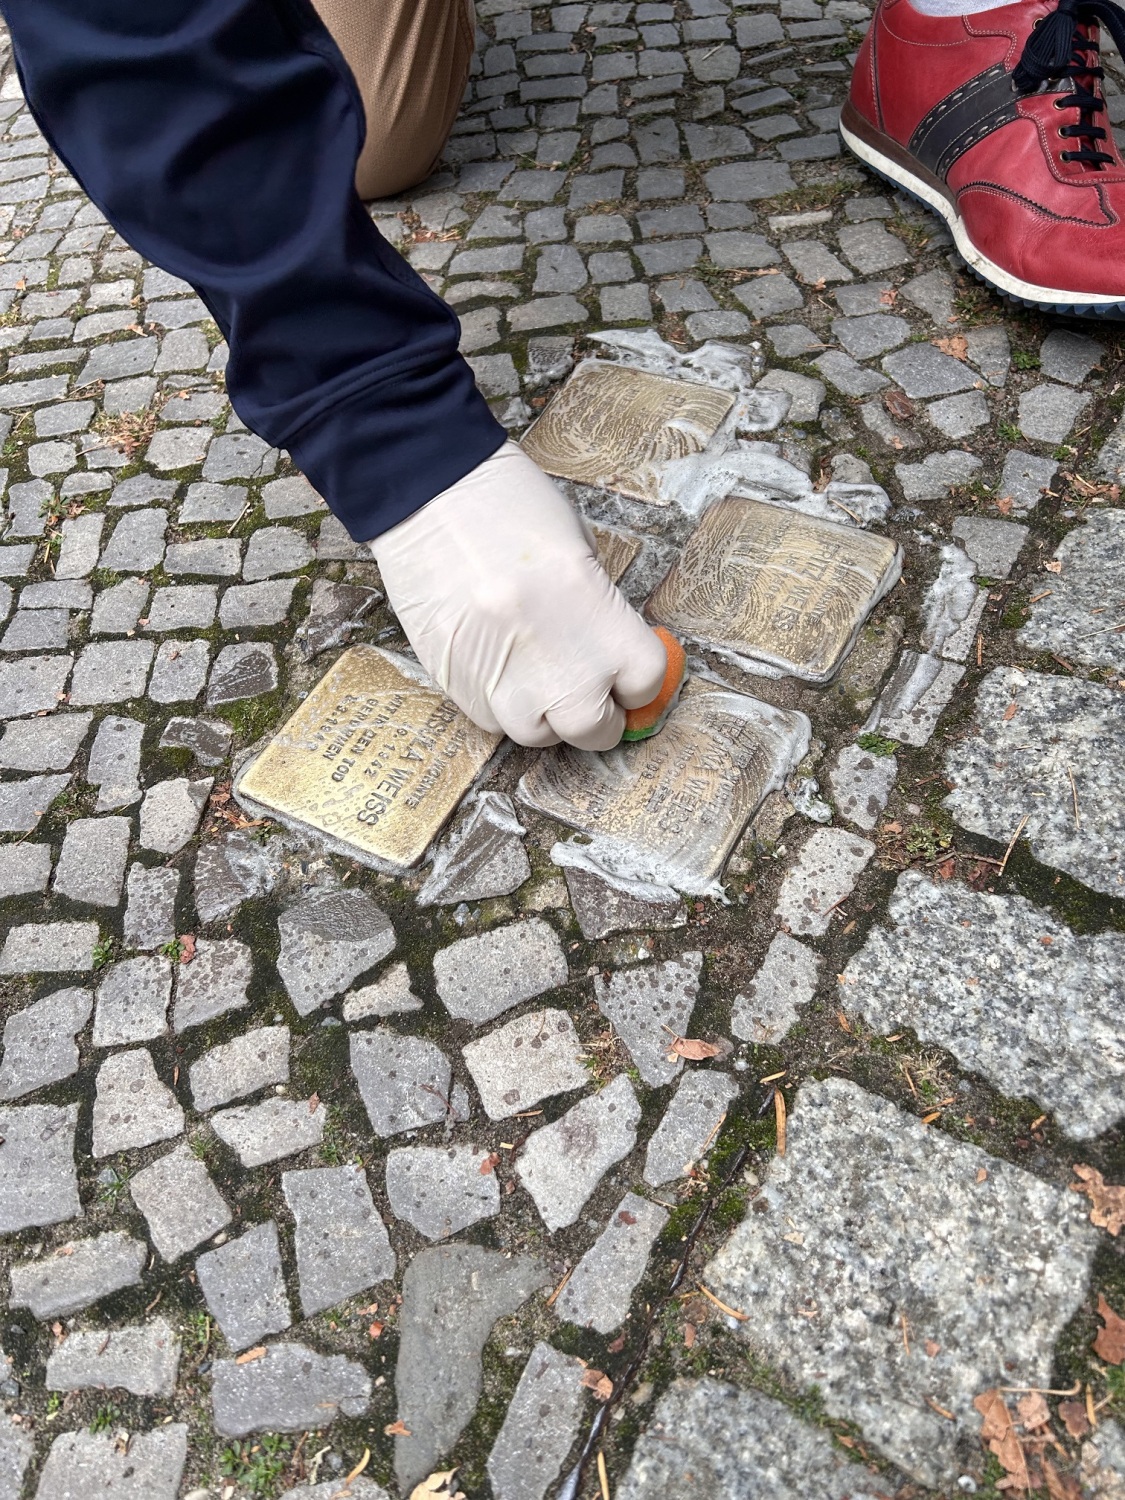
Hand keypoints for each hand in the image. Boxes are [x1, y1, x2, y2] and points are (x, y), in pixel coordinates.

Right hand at [369, 441, 666, 748]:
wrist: (428, 491)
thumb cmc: (509, 505)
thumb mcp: (579, 550)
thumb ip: (599, 613)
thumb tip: (609, 660)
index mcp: (598, 617)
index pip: (645, 682)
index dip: (638, 682)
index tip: (629, 678)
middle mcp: (555, 661)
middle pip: (594, 728)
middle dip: (597, 715)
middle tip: (587, 690)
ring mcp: (501, 680)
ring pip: (537, 733)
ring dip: (544, 715)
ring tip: (536, 677)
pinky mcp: (456, 685)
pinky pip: (490, 719)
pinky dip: (500, 703)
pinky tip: (495, 665)